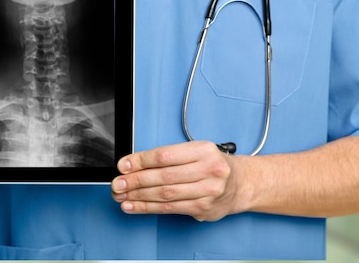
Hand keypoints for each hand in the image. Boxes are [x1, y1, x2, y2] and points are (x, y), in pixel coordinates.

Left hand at [111, 141, 244, 220]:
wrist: (240, 184)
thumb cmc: (213, 165)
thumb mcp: (196, 151)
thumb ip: (169, 156)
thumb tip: (134, 164)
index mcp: (204, 150)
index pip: (166, 155)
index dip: (141, 161)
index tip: (124, 165)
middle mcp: (208, 170)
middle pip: (164, 176)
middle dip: (136, 180)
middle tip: (118, 183)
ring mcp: (207, 191)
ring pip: (165, 194)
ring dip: (138, 196)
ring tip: (121, 195)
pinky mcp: (203, 209)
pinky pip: (170, 209)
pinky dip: (148, 208)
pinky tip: (134, 206)